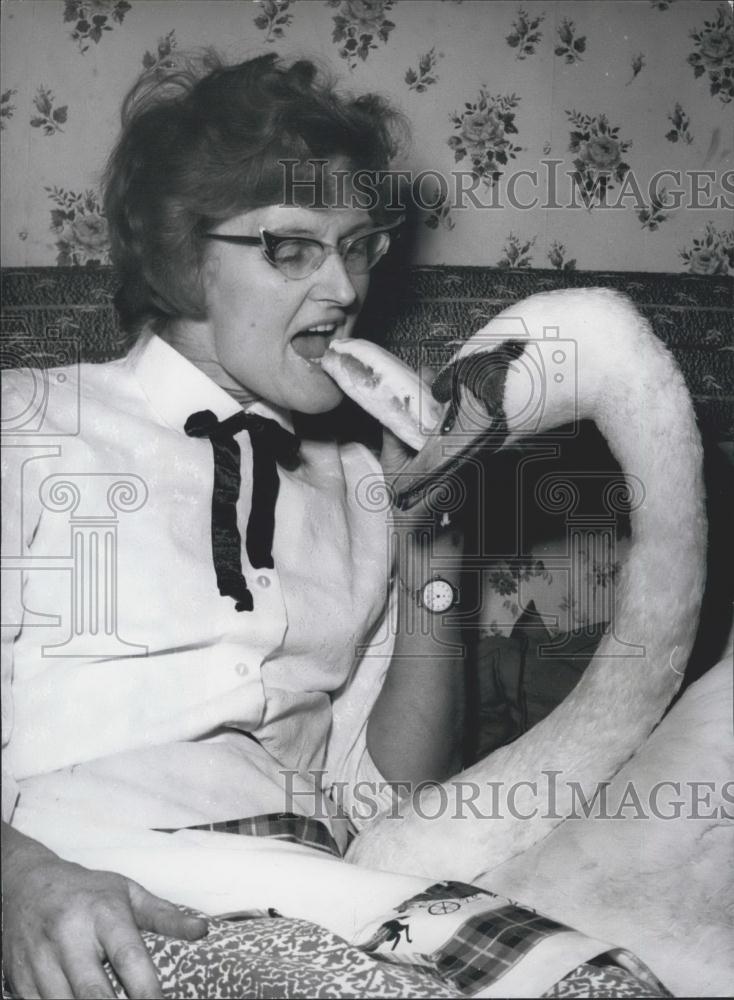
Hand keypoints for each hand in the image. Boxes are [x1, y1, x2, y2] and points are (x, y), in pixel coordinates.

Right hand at [3, 829, 206, 999]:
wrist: (25, 883)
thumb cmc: (86, 891)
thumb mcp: (127, 893)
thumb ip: (165, 916)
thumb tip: (202, 931)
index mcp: (103, 912)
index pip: (129, 957)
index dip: (147, 990)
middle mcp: (70, 935)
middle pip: (94, 992)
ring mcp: (40, 959)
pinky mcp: (20, 979)